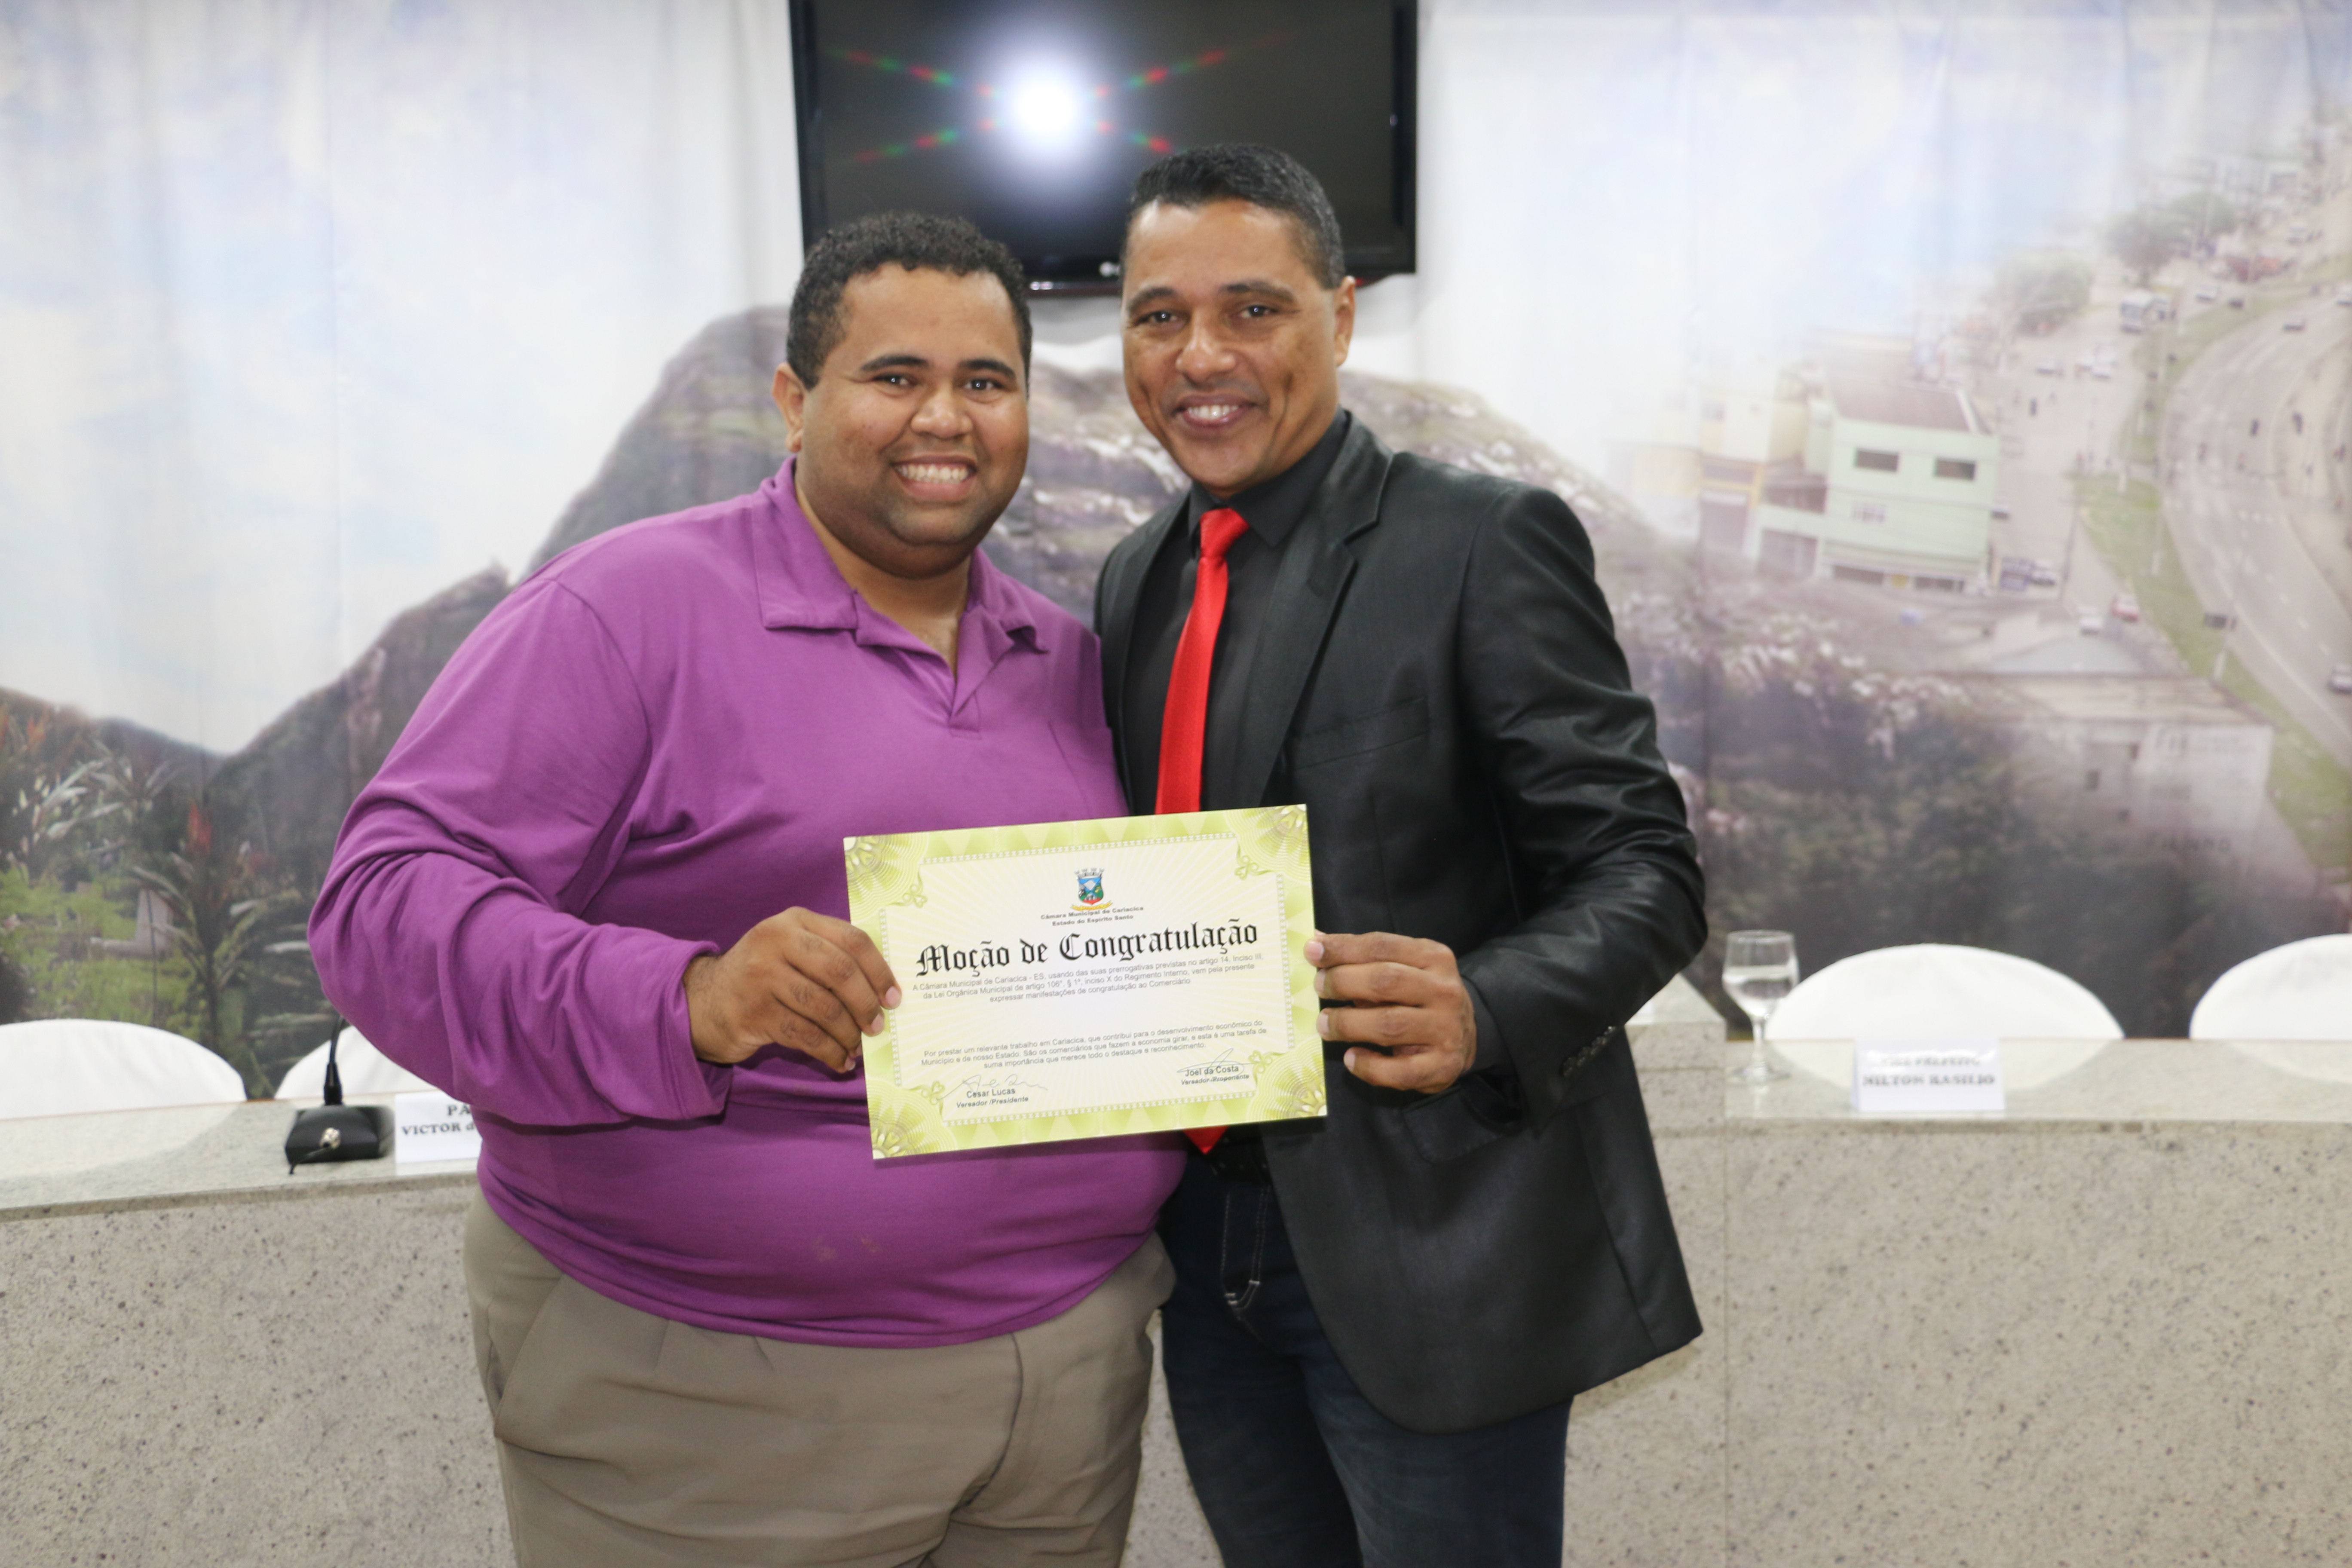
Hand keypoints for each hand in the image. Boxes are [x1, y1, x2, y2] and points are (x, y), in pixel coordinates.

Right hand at [684, 909, 899, 1072]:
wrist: (705, 1001)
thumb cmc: (764, 976)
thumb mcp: (793, 951)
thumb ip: (831, 957)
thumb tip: (883, 991)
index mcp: (796, 921)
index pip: (851, 939)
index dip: (879, 970)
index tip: (894, 997)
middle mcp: (776, 941)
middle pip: (840, 971)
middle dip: (865, 1003)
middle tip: (877, 1026)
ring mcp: (761, 975)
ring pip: (823, 1007)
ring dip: (848, 1033)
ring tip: (857, 1047)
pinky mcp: (753, 1011)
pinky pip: (805, 1035)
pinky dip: (828, 1052)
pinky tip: (839, 1061)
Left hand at [1308, 931, 1476, 1093]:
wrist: (1465, 1037)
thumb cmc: (1420, 997)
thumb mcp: (1401, 968)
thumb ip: (1362, 958)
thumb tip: (1317, 942)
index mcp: (1434, 958)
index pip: (1383, 946)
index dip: (1344, 948)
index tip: (1312, 951)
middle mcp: (1444, 991)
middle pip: (1385, 981)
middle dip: (1343, 982)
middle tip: (1319, 988)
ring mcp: (1446, 1030)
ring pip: (1389, 1025)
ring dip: (1347, 1024)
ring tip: (1324, 1024)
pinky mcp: (1443, 1066)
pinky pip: (1399, 1071)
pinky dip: (1368, 1066)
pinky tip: (1351, 1058)